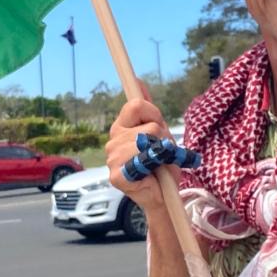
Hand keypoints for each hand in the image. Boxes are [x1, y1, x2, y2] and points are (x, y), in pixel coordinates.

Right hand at [106, 93, 171, 208]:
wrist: (164, 195)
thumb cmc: (161, 163)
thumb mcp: (159, 131)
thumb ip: (148, 108)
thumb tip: (138, 81)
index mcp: (120, 127)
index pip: (136, 105)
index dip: (154, 114)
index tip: (159, 129)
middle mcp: (113, 140)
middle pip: (151, 126)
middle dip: (164, 140)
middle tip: (162, 154)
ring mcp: (112, 158)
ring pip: (149, 142)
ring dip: (163, 154)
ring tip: (159, 164)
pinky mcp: (117, 176)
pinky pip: (142, 159)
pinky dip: (154, 165)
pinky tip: (151, 173)